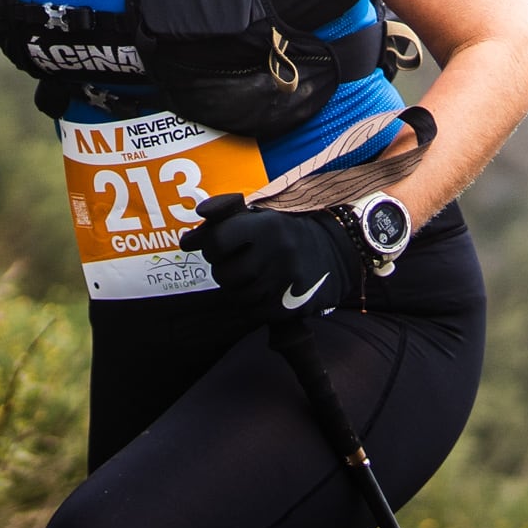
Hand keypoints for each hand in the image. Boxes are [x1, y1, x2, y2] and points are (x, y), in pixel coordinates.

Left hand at [179, 195, 362, 316]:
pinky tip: (265, 292)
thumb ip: (224, 221)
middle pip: (223, 274)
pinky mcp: (293, 306)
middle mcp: (278, 253)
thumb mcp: (263, 215)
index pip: (216, 241)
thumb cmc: (290, 231)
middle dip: (224, 270)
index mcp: (268, 226)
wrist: (340, 249)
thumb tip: (187, 241)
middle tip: (238, 264)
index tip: (217, 247)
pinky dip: (253, 305)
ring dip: (238, 289)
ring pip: (237, 296)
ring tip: (254, 277)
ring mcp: (287, 282)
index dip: (210, 246)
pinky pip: (255, 312)